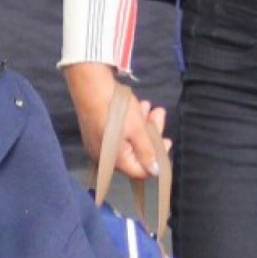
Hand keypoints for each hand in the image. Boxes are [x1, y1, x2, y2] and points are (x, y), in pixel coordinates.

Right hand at [64, 62, 168, 179]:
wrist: (89, 86)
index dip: (157, 158)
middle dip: (151, 134)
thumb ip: (147, 151)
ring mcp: (100, 144)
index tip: (167, 141)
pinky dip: (130, 122)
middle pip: (135, 153)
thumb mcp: (137, 129)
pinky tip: (137, 106)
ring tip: (149, 106)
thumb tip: (156, 171)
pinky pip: (118, 133)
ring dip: (142, 124)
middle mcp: (106, 157)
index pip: (141, 171)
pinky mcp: (97, 131)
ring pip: (128, 140)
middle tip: (159, 114)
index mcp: (115, 160)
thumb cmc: (115, 109)